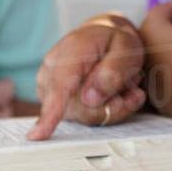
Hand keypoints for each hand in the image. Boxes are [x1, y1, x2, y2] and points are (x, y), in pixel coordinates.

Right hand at [27, 15, 145, 139]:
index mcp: (71, 50)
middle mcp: (52, 68)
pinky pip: (84, 118)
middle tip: (133, 89)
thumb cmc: (114, 41)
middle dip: (114, 105)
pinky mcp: (54, 100)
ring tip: (125, 86)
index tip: (38, 135)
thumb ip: (113, 71)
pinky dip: (104, 109)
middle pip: (82, 108)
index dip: (51, 112)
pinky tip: (114, 93)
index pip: (60, 85)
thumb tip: (90, 98)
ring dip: (111, 106)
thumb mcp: (126, 47)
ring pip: (85, 116)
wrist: (103, 35)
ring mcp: (50, 86)